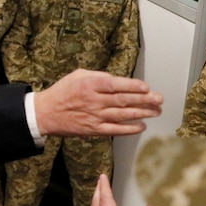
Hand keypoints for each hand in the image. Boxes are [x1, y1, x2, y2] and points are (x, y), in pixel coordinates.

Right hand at [33, 69, 162, 136]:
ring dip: (142, 113)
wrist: (46, 113)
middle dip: (144, 100)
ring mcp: (94, 116)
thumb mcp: (78, 75)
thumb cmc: (63, 91)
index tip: (146, 87)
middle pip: (123, 100)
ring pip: (123, 115)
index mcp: (90, 85)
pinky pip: (115, 130)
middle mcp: (94, 101)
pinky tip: (141, 126)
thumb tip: (117, 80)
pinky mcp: (93, 130)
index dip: (133, 86)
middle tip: (159, 99)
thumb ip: (99, 75)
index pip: (116, 85)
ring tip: (156, 112)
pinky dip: (129, 129)